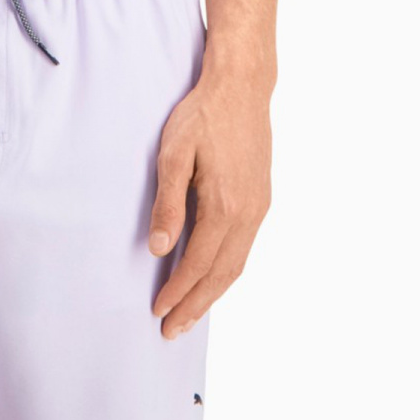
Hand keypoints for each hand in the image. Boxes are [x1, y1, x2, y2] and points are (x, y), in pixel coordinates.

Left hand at [146, 77, 271, 335]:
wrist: (242, 87)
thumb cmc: (203, 115)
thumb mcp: (173, 154)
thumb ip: (167, 203)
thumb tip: (158, 249)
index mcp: (225, 206)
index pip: (198, 263)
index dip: (177, 290)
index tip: (158, 310)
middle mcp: (248, 214)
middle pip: (221, 274)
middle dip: (196, 305)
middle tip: (172, 331)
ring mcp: (259, 208)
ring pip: (236, 264)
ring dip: (212, 293)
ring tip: (190, 315)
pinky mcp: (261, 199)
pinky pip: (244, 248)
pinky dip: (226, 271)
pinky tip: (212, 277)